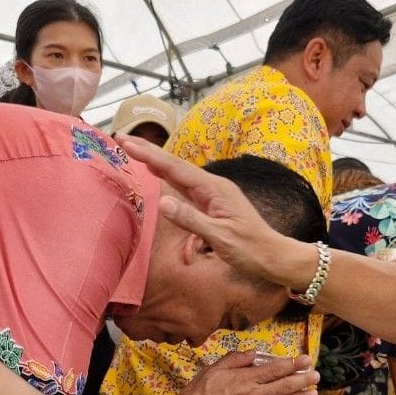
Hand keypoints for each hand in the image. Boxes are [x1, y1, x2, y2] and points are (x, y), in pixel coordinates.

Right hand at [117, 134, 313, 287]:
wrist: (273, 255)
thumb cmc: (249, 249)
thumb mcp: (219, 237)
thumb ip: (191, 219)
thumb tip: (163, 202)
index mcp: (214, 189)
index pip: (175, 168)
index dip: (149, 156)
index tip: (127, 143)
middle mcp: (213, 186)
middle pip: (175, 165)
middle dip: (149, 151)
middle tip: (122, 138)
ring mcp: (213, 193)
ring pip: (179, 173)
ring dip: (156, 161)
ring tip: (134, 150)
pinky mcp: (213, 202)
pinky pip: (185, 185)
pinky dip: (167, 176)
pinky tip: (159, 172)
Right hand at [168, 350, 318, 394]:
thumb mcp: (212, 370)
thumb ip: (234, 360)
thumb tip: (252, 354)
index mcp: (246, 379)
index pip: (276, 369)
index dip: (293, 364)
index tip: (306, 359)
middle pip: (285, 386)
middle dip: (303, 380)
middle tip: (316, 376)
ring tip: (313, 394)